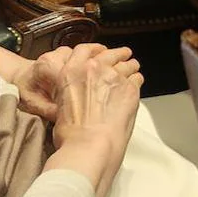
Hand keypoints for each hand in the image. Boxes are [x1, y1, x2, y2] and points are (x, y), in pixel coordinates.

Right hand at [47, 44, 143, 196]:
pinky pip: (137, 78)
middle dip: (116, 55)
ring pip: (127, 64)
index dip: (94, 50)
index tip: (99, 52)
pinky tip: (136, 84)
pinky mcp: (131, 88)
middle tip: (122, 56)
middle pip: (109, 53)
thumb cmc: (72, 135)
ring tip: (132, 69)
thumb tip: (78, 96)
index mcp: (71, 72)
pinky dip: (137, 81)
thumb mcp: (60, 107)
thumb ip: (71, 92)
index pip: (83, 50)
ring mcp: (114, 76)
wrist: (90, 145)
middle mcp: (93, 69)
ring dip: (129, 67)